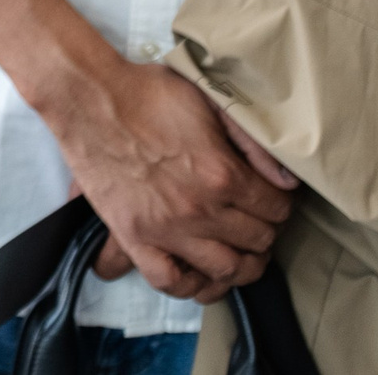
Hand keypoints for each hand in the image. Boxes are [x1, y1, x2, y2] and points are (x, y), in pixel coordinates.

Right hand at [55, 61, 295, 300]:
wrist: (88, 97)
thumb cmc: (148, 92)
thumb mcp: (210, 101)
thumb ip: (252, 141)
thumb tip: (289, 180)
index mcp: (223, 174)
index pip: (276, 209)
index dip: (279, 202)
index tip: (270, 196)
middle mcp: (199, 209)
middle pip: (258, 241)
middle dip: (265, 229)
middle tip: (255, 218)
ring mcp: (165, 228)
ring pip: (225, 270)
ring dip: (241, 264)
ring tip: (238, 249)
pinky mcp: (133, 236)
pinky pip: (169, 281)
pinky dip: (190, 284)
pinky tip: (197, 270)